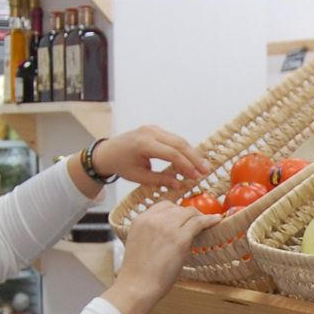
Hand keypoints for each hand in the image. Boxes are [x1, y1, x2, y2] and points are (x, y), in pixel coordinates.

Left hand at [89, 125, 210, 189]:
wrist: (107, 152)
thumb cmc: (121, 165)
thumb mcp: (139, 177)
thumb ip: (160, 180)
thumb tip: (181, 185)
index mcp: (143, 144)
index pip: (171, 153)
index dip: (186, 165)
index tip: (196, 176)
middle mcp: (149, 132)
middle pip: (179, 143)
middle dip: (194, 158)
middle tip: (206, 170)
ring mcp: (153, 128)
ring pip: (178, 139)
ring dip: (192, 153)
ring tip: (202, 166)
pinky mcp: (155, 129)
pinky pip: (173, 139)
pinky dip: (184, 149)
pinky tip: (192, 160)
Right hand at [101, 201, 219, 313]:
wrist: (138, 286)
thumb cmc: (138, 273)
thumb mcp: (140, 244)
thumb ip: (152, 234)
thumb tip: (170, 234)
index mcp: (140, 220)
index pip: (163, 205)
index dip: (176, 210)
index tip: (184, 218)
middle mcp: (153, 219)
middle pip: (178, 208)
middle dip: (189, 215)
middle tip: (197, 222)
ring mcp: (167, 227)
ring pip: (189, 213)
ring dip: (199, 217)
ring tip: (208, 222)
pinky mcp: (180, 238)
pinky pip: (199, 222)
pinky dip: (210, 220)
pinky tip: (217, 220)